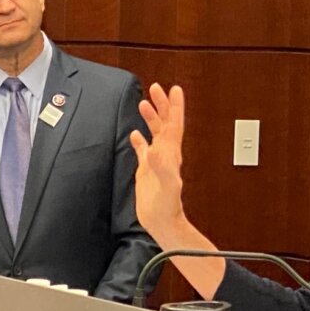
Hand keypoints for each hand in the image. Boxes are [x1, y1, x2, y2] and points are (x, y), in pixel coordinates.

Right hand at [129, 83, 186, 245]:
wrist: (162, 222)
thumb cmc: (167, 206)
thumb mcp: (166, 185)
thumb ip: (161, 167)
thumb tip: (154, 150)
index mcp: (171, 154)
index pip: (174, 124)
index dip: (175, 106)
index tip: (174, 89)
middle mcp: (165, 154)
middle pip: (165, 124)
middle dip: (161, 105)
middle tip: (155, 88)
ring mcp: (156, 161)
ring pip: (154, 133)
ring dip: (151, 118)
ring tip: (144, 103)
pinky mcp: (146, 170)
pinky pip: (142, 150)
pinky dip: (139, 140)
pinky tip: (134, 134)